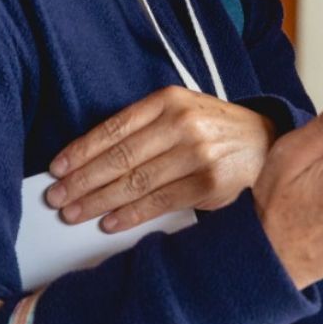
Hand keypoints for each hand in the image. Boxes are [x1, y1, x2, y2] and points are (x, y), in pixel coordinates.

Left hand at [45, 87, 272, 231]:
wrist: (265, 143)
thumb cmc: (213, 130)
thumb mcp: (181, 112)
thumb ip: (143, 129)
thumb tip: (91, 161)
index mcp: (169, 101)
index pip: (114, 128)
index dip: (81, 151)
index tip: (58, 169)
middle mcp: (182, 124)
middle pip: (120, 157)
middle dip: (82, 180)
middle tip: (57, 197)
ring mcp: (197, 154)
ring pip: (135, 182)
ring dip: (98, 201)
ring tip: (74, 212)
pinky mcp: (208, 184)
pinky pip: (159, 202)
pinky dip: (130, 215)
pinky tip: (110, 222)